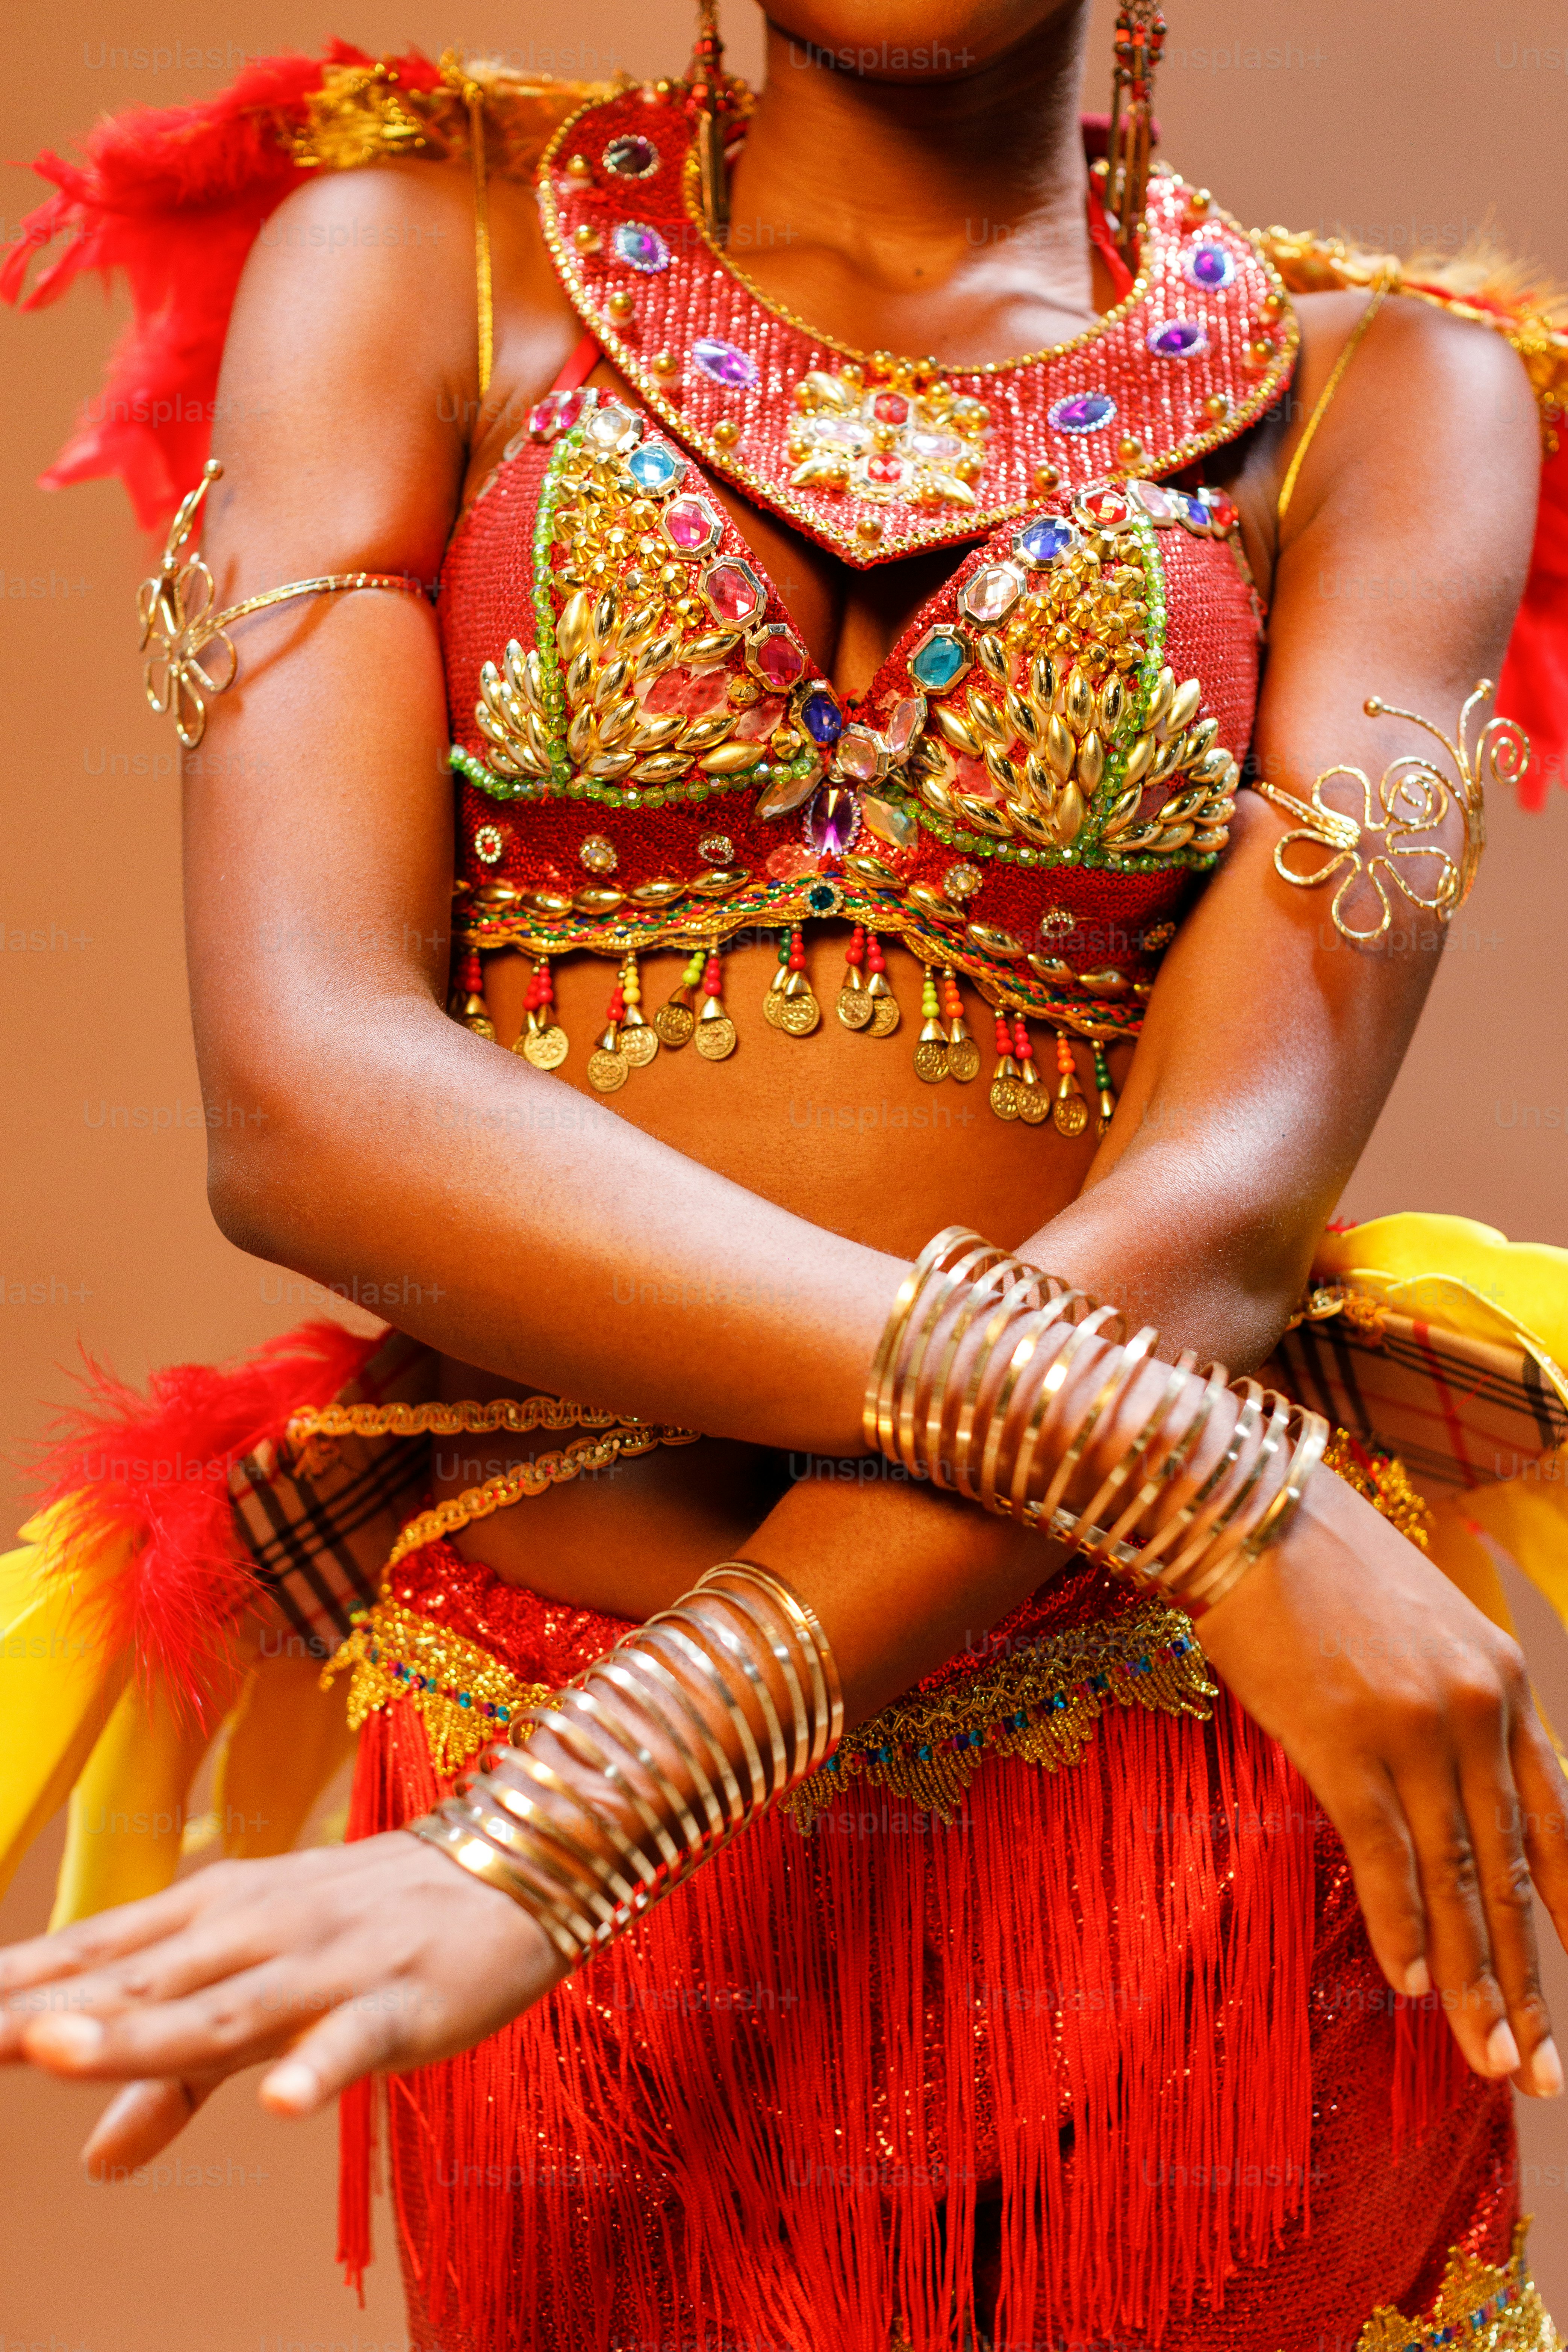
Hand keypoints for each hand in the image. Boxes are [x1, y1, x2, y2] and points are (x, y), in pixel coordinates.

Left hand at [0, 1831, 564, 2170]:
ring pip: (223, 2012)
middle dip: (43, 2011)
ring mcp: (329, 1965)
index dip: (15, 1987)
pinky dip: (317, 2070)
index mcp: (219, 1915)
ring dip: (139, 2034)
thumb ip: (180, 2077)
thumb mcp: (269, 1998)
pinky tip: (279, 2103)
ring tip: (53, 2051)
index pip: (96, 1956)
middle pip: (138, 1983)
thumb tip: (95, 2161)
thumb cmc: (377, 1928)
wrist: (517, 1864)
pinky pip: (354, 2042)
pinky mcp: (401, 2003)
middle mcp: (260, 1930)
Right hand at [1199, 1466, 1567, 2095]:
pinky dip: (1402, 1926)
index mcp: (1504, 1683)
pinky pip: (1384, 1856)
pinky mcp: (1343, 1745)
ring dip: (1475, 1980)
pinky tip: (1415, 1987)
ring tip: (1493, 2060)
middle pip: (1512, 1871)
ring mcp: (1413, 1732)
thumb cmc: (1322, 1564)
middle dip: (1528, 1979)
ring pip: (1457, 1880)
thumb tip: (1449, 1788)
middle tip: (1543, 2069)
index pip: (1555, 1822)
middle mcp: (1476, 1713)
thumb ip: (1452, 1706)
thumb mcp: (1423, 1629)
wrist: (1246, 1511)